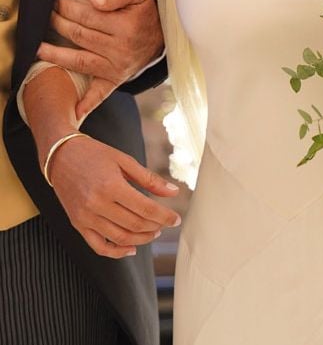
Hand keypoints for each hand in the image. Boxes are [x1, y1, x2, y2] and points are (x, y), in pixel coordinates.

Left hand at [37, 0, 163, 117]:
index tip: (57, 3)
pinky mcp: (115, 80)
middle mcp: (120, 50)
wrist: (162, 38)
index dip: (69, 8)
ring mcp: (116, 67)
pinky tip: (72, 111)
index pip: (88, 16)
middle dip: (59, 24)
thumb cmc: (145, 14)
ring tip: (39, 49)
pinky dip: (86, 104)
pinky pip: (99, 93)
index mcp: (125, 27)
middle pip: (80, 36)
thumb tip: (95, 0)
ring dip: (56, 56)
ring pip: (79, 61)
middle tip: (48, 16)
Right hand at [49, 134, 180, 257]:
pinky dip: (117, 252)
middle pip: (134, 225)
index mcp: (111, 186)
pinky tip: (131, 249)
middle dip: (155, 227)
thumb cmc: (95, 154)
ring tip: (153, 232)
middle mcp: (97, 204)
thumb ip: (149, 179)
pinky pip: (99, 246)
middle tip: (166, 224)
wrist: (61, 156)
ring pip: (120, 238)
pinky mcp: (78, 224)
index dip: (164, 216)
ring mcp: (85, 217)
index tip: (176, 219)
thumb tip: (174, 192)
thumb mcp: (124, 160)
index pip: (145, 208)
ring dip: (141, 239)